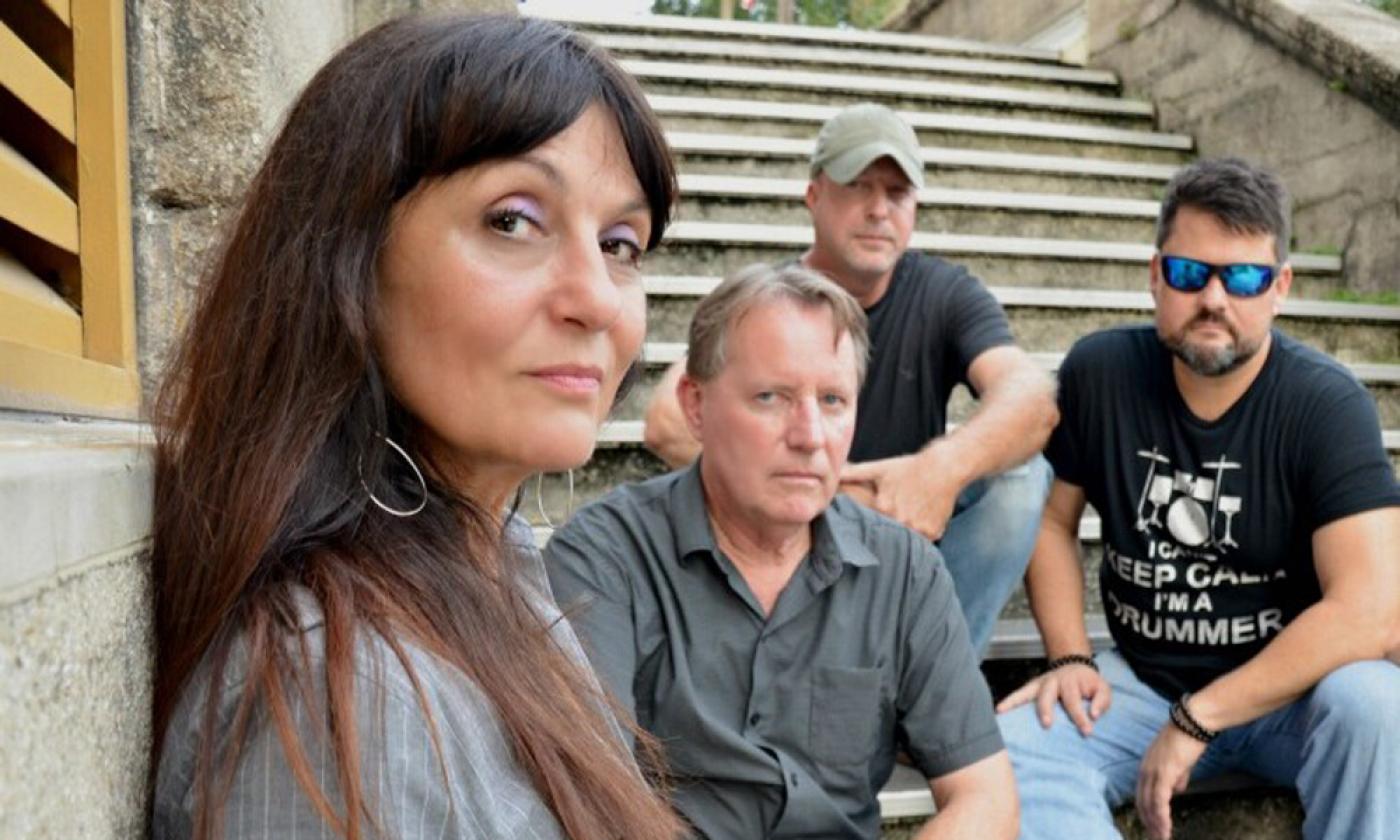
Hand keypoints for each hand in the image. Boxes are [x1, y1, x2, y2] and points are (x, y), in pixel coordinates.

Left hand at [840, 450, 962, 540]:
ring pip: (904, 540)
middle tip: (890, 523)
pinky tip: (921, 519)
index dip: (865, 526)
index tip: (866, 525)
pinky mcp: (933, 533)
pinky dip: (920, 533)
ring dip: (902, 535)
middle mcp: (900, 521)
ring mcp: (917, 529)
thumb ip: (854, 473)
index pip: (867, 525)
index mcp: (883, 507)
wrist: (945, 467)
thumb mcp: (880, 469)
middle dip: (884, 532)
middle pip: (885, 535)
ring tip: (905, 521)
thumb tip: (834, 473)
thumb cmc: (910, 467)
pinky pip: (922, 541)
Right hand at [996, 663, 1111, 735]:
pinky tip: (999, 710)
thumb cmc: (1089, 684)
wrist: (1075, 666)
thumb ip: (1101, 701)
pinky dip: (1009, 701)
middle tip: (1047, 724)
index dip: (1080, 717)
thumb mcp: (1103, 689)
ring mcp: (1040, 683)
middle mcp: (1053, 681)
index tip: (1087, 731)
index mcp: (1071, 682)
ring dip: (1016, 702)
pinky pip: (1019, 693)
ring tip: (1003, 711)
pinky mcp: (1032, 687)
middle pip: (1047, 694)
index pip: (1074, 701)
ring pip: (1027, 692)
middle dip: (1046, 708)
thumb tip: (1093, 715)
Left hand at [1136, 724, 1206, 839]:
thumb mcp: (1179, 762)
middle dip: (1148, 823)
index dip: (1146, 813)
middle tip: (1155, 838)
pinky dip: (1161, 817)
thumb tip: (1178, 791)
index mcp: (1146, 767)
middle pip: (1142, 803)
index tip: (1151, 828)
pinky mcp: (1164, 773)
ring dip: (1155, 824)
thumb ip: (1177, 777)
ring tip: (1161, 838)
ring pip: (1150, 805)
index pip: (1141, 795)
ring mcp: (1153, 771)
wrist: (1193, 723)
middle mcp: (1145, 770)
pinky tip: (1165, 829)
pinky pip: (1160, 800)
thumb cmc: (1187, 740)